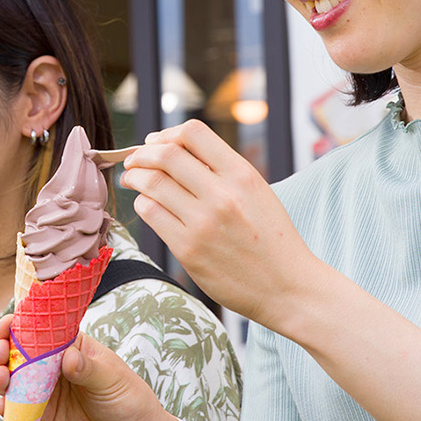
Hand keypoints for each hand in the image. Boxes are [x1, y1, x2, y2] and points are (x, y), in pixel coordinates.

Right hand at [0, 315, 185, 420]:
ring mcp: (44, 395)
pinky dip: (6, 409)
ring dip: (0, 377)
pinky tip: (4, 406)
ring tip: (1, 378)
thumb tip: (68, 357)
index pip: (42, 330)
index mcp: (70, 347)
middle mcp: (52, 369)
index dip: (22, 324)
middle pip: (20, 354)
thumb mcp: (112, 378)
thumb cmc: (129, 400)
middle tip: (2, 351)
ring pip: (13, 382)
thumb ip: (88, 368)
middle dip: (4, 349)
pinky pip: (16, 414)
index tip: (9, 323)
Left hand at [121, 119, 314, 322]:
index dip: (166, 133)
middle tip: (134, 160)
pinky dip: (143, 203)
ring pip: (152, 183)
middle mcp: (222, 195)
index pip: (192, 132)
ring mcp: (204, 223)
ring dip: (135, 177)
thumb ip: (223, 170)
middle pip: (166, 155)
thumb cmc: (272, 239)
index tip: (155, 142)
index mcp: (242, 175)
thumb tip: (175, 149)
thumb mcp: (258, 192)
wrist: (288, 288)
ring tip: (133, 179)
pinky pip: (151, 214)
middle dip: (142, 154)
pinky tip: (147, 205)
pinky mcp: (189, 249)